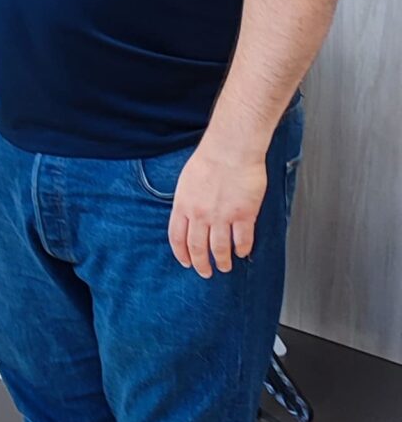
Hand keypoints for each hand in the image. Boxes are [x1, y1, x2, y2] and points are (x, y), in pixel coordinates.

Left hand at [169, 138, 269, 276]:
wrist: (231, 148)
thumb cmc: (210, 157)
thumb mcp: (186, 180)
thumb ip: (187, 201)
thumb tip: (188, 215)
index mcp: (183, 205)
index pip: (177, 238)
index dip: (182, 254)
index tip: (186, 262)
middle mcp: (200, 215)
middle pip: (197, 248)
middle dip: (201, 264)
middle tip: (205, 272)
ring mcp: (222, 217)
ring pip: (219, 249)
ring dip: (222, 261)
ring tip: (225, 266)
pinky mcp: (243, 215)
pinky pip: (242, 240)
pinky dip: (242, 249)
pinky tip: (242, 252)